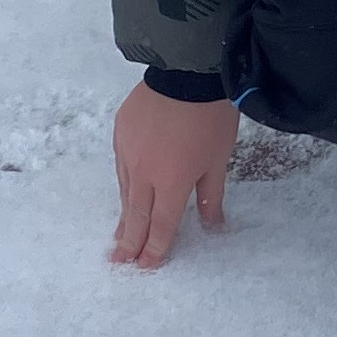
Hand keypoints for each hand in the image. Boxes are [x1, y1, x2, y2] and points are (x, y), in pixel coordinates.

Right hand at [108, 82, 237, 267]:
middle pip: (135, 214)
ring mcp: (128, 151)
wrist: (187, 71)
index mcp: (171, 182)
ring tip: (119, 235)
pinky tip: (126, 191)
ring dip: (124, 214)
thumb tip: (213, 225)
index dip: (154, 248)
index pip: (161, 224)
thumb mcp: (218, 159)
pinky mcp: (120, 133)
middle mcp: (144, 172)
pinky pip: (121, 165)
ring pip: (125, 191)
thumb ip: (211, 194)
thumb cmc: (211, 116)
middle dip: (128, 241)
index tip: (146, 266)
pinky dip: (125, 183)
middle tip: (119, 261)